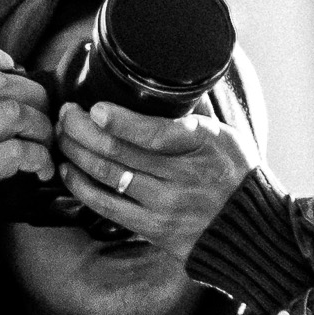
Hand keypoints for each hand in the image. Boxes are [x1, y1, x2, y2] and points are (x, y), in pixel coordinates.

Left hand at [53, 102, 259, 264]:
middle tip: (66, 114)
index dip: (118, 120)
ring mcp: (167, 205)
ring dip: (75, 153)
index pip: (154, 133)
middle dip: (81, 129)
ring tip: (62, 137)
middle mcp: (183, 175)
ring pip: (107, 175)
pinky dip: (82, 186)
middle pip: (118, 151)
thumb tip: (159, 84)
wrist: (251, 230)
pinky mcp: (154, 229)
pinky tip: (69, 171)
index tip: (94, 109)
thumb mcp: (224, 135)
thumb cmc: (236, 176)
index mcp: (202, 143)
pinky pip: (107, 207)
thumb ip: (190, 114)